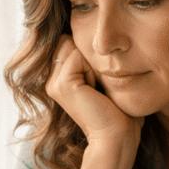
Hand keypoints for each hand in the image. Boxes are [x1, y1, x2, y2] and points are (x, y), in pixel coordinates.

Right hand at [45, 35, 142, 149]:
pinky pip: (77, 56)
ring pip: (71, 45)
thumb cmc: (117, 111)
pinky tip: (94, 90)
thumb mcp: (101, 78)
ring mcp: (53, 83)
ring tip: (96, 88)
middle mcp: (51, 81)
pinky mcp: (61, 85)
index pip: (68, 42)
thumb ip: (89, 59)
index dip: (87, 54)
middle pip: (67, 40)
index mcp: (58, 79)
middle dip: (87, 55)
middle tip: (96, 85)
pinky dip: (91, 69)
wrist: (116, 136)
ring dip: (90, 62)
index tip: (97, 82)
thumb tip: (90, 32)